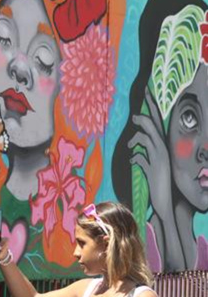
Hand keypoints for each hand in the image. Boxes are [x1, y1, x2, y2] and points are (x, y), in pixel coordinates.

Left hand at [128, 89, 172, 225]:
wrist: (166, 202)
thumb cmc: (158, 185)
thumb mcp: (150, 169)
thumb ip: (144, 159)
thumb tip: (135, 156)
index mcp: (163, 147)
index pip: (157, 124)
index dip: (152, 109)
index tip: (147, 93)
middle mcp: (164, 150)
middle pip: (154, 125)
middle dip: (146, 111)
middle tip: (139, 98)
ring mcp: (160, 158)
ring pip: (147, 138)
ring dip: (135, 140)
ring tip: (130, 146)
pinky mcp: (155, 168)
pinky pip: (142, 157)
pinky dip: (136, 158)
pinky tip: (134, 161)